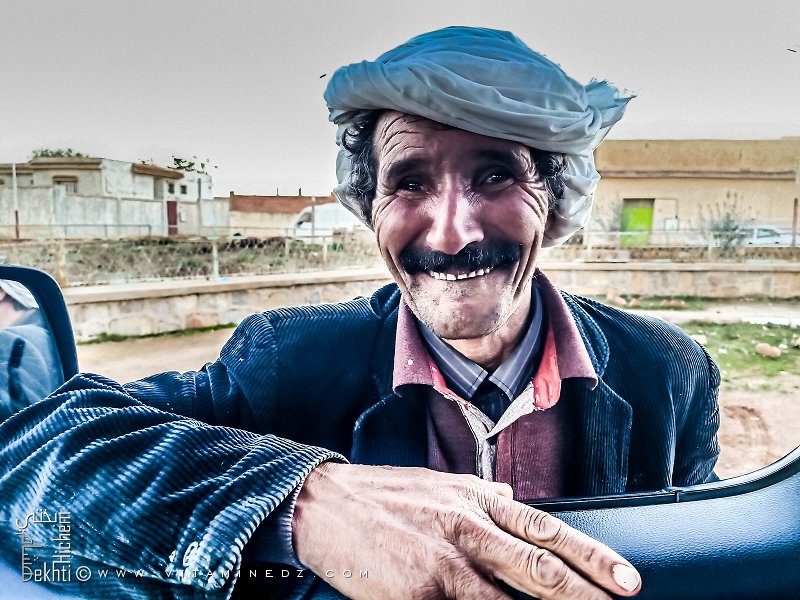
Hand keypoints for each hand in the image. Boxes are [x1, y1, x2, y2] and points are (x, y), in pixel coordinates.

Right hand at [292, 463, 640, 598]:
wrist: (324, 504)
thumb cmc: (384, 495)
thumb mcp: (441, 483)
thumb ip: (482, 495)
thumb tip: (517, 502)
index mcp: (477, 501)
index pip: (547, 531)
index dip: (592, 557)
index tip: (627, 579)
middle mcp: (468, 529)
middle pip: (541, 569)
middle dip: (588, 594)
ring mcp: (445, 565)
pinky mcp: (418, 595)